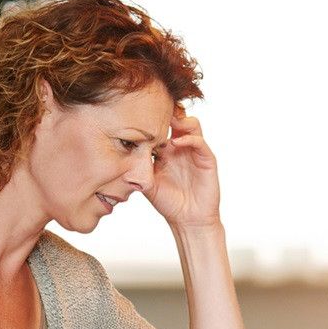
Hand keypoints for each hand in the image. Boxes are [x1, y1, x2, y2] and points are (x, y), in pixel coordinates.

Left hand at [144, 106, 220, 227]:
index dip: (150, 120)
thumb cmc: (168, 203)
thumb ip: (138, 170)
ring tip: (167, 122)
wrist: (188, 220)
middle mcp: (180, 147)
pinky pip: (200, 142)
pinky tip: (176, 143)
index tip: (136, 113)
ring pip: (191, 124)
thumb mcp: (147, 185)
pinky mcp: (206, 159)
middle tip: (153, 108)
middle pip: (177, 119)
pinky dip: (188, 139)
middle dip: (166, 112)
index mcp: (165, 151)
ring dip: (180, 120)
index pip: (159, 128)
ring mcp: (194, 151)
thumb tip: (121, 157)